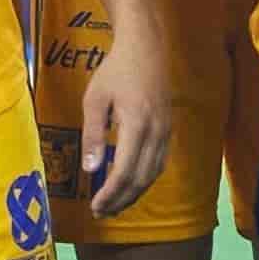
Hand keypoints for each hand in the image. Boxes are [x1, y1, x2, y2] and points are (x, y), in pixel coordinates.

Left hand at [75, 26, 176, 217]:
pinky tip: (130, 184)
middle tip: (101, 212)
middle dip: (120, 200)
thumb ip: (93, 135)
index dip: (110, 193)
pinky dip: (144, 180)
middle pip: (140, 178)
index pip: (124, 171)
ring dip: (133, 194)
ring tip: (114, 204)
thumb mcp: (95, 100)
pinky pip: (159, 163)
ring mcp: (166, 131)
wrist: (146, 47)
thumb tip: (90, 169)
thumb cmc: (115, 71)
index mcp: (136, 124)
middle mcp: (156, 132)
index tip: (94, 206)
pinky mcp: (168, 130)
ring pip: (152, 174)